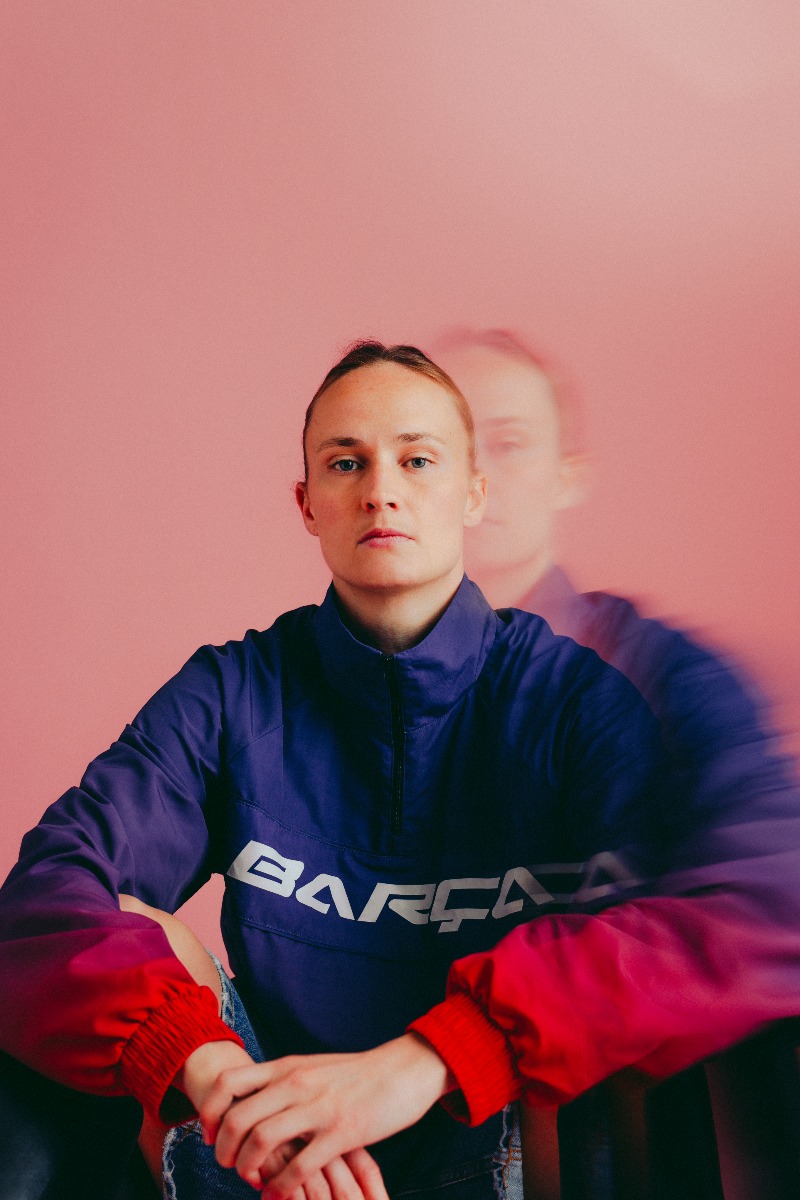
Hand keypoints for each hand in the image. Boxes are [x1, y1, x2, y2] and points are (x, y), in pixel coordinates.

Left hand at [193, 1034, 451, 1197]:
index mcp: (285, 1068)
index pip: (227, 1083)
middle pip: (236, 1119)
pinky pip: (298, 1167)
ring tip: (252, 1180)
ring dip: (248, 1169)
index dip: (208, 1112)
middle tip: (228, 1164)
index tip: (210, 1135)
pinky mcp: (341, 1133)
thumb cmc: (355, 1074)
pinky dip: (281, 1187)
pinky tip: (279, 1193)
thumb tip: (249, 1103)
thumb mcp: (310, 1067)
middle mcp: (295, 1085)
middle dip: (223, 1150)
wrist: (402, 1070)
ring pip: (260, 1142)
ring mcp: (317, 1109)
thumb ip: (281, 1082)